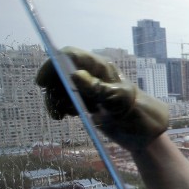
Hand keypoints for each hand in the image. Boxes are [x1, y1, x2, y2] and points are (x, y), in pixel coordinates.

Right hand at [35, 47, 168, 149]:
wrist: (145, 132)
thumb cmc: (137, 114)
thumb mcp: (117, 102)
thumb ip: (97, 89)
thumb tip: (75, 74)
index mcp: (101, 67)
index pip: (71, 55)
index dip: (53, 64)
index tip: (42, 83)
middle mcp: (93, 74)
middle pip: (61, 71)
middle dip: (53, 88)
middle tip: (55, 108)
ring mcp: (89, 87)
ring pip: (61, 86)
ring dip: (55, 99)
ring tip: (59, 115)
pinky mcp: (87, 100)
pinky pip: (66, 98)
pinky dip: (61, 106)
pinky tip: (63, 116)